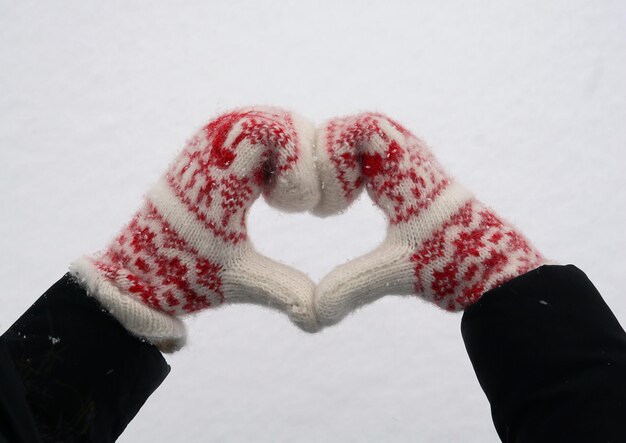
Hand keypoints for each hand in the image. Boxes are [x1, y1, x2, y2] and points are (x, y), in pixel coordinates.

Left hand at [71, 107, 320, 350]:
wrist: (135, 265)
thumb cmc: (182, 272)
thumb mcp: (237, 279)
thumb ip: (282, 289)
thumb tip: (319, 316)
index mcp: (219, 166)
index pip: (278, 131)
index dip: (303, 165)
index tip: (301, 206)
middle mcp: (214, 141)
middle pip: (282, 121)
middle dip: (304, 159)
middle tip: (301, 201)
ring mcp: (212, 139)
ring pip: (272, 122)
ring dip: (292, 156)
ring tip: (286, 199)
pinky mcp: (213, 145)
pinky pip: (258, 131)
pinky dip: (278, 155)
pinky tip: (273, 191)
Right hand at [313, 112, 545, 325]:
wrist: (497, 269)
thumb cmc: (454, 265)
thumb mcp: (396, 273)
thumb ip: (353, 286)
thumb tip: (315, 312)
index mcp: (408, 172)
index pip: (366, 129)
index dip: (333, 153)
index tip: (328, 198)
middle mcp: (414, 160)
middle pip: (366, 128)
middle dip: (335, 153)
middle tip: (323, 190)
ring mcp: (418, 166)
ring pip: (376, 140)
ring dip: (349, 160)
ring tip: (335, 197)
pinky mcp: (420, 178)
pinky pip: (384, 153)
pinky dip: (361, 167)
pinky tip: (351, 197)